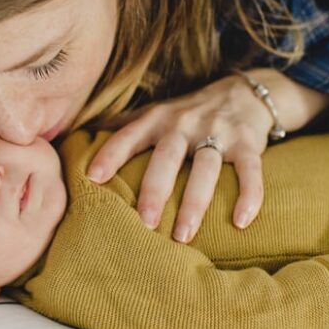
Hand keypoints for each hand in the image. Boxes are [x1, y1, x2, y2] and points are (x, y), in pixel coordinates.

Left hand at [87, 70, 328, 243]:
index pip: (130, 134)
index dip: (111, 153)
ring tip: (183, 236)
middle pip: (167, 156)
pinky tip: (241, 222)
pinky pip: (250, 170)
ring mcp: (218, 133)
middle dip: (155, 189)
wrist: (244, 93)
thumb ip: (125, 126)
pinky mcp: (248, 143)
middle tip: (144, 223)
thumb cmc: (189, 112)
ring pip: (206, 167)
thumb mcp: (157, 112)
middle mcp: (185, 123)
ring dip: (195, 202)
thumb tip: (79, 137)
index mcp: (159, 118)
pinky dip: (249, 195)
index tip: (93, 177)